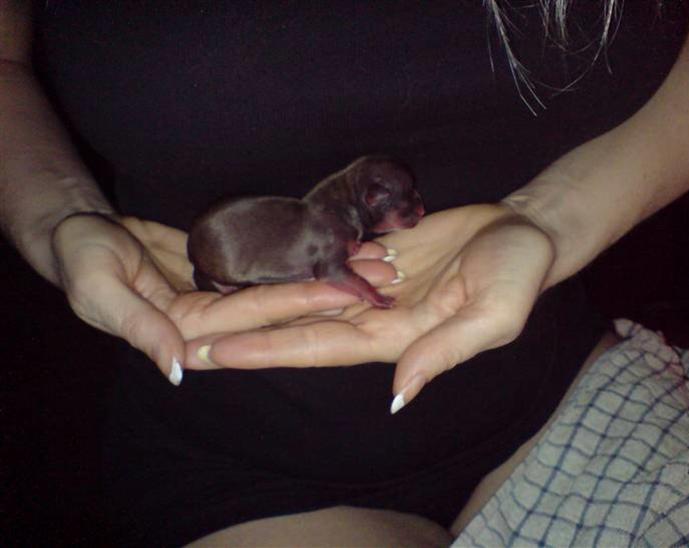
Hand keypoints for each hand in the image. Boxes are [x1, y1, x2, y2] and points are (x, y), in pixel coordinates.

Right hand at [51, 213, 396, 383]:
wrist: (77, 233)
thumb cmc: (79, 261)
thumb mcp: (99, 291)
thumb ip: (140, 329)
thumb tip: (179, 370)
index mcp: (189, 331)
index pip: (257, 317)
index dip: (302, 302)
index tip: (347, 291)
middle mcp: (216, 320)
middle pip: (283, 305)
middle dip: (332, 290)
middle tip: (383, 274)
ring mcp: (221, 296)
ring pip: (283, 284)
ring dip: (327, 273)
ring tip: (375, 259)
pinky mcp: (223, 273)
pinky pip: (268, 265)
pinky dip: (300, 256)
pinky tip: (334, 245)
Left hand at [187, 204, 554, 410]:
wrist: (525, 230)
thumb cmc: (518, 274)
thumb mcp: (492, 315)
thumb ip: (444, 352)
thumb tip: (398, 395)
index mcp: (395, 336)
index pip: (320, 346)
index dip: (270, 350)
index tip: (219, 355)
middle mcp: (373, 315)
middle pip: (297, 324)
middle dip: (243, 331)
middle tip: (185, 335)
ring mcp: (370, 283)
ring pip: (302, 294)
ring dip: (255, 300)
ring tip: (205, 304)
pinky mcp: (374, 253)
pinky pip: (322, 261)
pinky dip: (287, 267)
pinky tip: (252, 268)